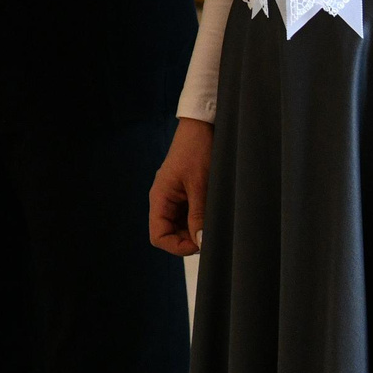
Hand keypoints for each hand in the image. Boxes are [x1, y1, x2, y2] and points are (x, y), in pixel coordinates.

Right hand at [148, 117, 212, 256]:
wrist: (203, 126)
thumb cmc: (197, 150)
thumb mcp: (200, 185)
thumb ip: (198, 215)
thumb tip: (200, 242)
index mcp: (160, 197)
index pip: (158, 235)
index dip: (177, 246)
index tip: (200, 243)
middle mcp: (164, 199)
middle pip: (170, 233)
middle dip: (189, 239)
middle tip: (211, 234)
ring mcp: (175, 196)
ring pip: (181, 226)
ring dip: (196, 229)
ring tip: (214, 221)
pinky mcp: (186, 193)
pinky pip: (189, 214)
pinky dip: (201, 219)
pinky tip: (213, 213)